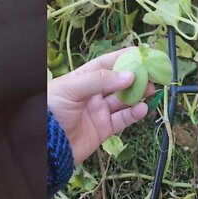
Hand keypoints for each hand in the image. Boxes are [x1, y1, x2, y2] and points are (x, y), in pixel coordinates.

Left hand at [47, 48, 154, 163]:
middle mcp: (92, 93)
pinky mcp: (103, 129)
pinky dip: (134, 114)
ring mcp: (99, 111)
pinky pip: (122, 120)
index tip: (142, 53)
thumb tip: (130, 75)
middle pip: (118, 82)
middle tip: (153, 74)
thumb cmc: (52, 109)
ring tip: (151, 89)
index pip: (105, 64)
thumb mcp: (72, 88)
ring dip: (138, 94)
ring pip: (123, 100)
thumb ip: (100, 80)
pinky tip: (143, 108)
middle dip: (135, 77)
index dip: (123, 58)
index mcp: (82, 79)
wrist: (45, 145)